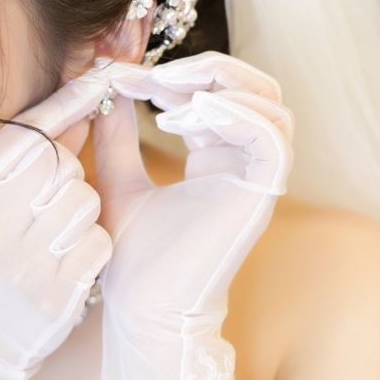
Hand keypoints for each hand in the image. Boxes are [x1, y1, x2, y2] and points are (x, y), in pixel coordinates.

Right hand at [0, 68, 113, 379]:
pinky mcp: (54, 294)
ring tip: (55, 233)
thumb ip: (30, 155)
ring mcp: (21, 263)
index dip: (69, 102)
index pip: (27, 132)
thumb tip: (81, 104)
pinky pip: (99, 241)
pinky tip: (69, 260)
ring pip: (86, 200)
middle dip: (68, 174)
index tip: (103, 77)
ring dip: (82, 211)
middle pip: (62, 164)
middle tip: (48, 202)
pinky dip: (93, 245)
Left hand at [87, 51, 293, 379]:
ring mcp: (257, 178)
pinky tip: (187, 117)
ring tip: (167, 97)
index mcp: (215, 157)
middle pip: (256, 87)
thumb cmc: (134, 261)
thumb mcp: (118, 180)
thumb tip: (108, 88)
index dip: (177, 73)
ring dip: (221, 85)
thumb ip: (117, 135)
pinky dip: (235, 113)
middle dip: (208, 68)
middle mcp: (243, 163)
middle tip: (154, 76)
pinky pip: (271, 136)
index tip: (124, 75)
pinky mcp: (263, 194)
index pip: (218, 92)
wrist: (144, 311)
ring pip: (272, 103)